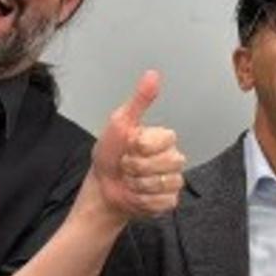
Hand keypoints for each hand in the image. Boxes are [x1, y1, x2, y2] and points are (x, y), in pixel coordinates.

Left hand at [91, 71, 184, 221]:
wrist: (102, 188)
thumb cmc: (109, 156)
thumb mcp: (119, 124)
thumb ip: (139, 101)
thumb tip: (153, 74)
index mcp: (163, 138)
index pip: (165, 139)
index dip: (141, 146)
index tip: (128, 147)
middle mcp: (172, 158)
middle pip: (167, 163)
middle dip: (138, 167)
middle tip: (126, 166)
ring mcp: (173, 180)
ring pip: (164, 183)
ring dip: (139, 185)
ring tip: (130, 181)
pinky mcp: (170, 199)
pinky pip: (164, 200)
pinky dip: (143, 200)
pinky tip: (136, 195)